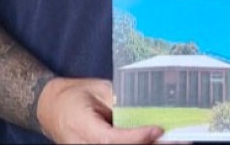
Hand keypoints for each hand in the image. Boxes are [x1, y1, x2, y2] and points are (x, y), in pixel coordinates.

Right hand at [37, 77, 163, 143]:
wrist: (51, 109)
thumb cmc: (73, 95)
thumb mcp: (97, 89)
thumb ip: (118, 100)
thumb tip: (144, 106)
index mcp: (81, 125)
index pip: (111, 139)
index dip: (136, 137)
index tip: (157, 129)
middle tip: (178, 140)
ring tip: (173, 141)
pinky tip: (153, 141)